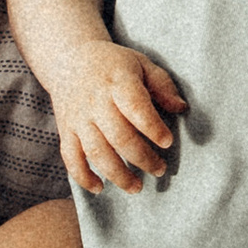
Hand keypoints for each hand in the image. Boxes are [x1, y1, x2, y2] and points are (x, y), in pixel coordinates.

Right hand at [53, 40, 185, 193]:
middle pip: (119, 137)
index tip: (167, 142)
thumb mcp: (141, 64)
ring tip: (137, 187)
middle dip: (142, 158)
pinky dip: (82, 176)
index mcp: (117, 82)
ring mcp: (79, 118)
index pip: (136, 108)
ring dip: (117, 174)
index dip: (153, 128)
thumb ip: (163, 85)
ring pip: (97, 152)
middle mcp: (96, 102)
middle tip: (160, 169)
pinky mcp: (66, 130)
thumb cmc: (113, 65)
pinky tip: (99, 188)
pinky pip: (70, 158)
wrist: (68, 59)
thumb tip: (181, 108)